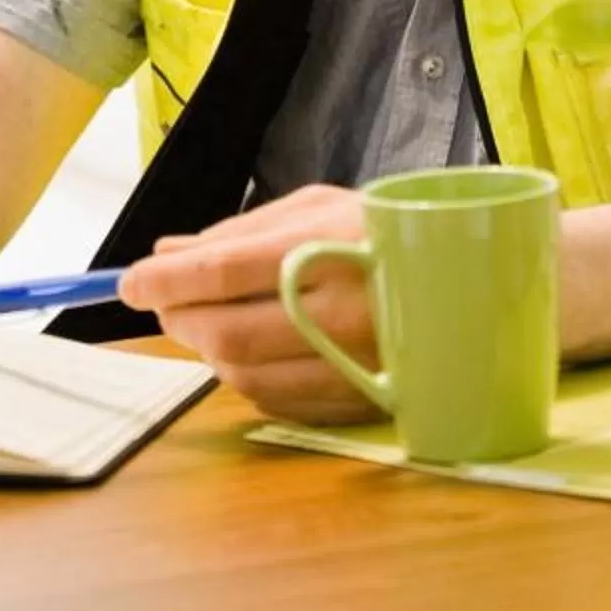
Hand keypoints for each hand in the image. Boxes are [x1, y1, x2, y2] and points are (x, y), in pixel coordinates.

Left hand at [114, 185, 379, 424]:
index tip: (129, 282)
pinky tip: (244, 352)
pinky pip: (279, 403)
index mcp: (328, 249)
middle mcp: (342, 313)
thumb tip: (165, 253)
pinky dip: (245, 378)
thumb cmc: (387, 232)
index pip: (222, 270)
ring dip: (207, 352)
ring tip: (201, 323)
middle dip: (178, 319)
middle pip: (226, 332)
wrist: (481, 281)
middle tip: (162, 303)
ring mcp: (354, 365)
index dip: (165, 281)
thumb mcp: (316, 207)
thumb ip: (237, 232)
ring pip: (246, 375)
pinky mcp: (362, 402)